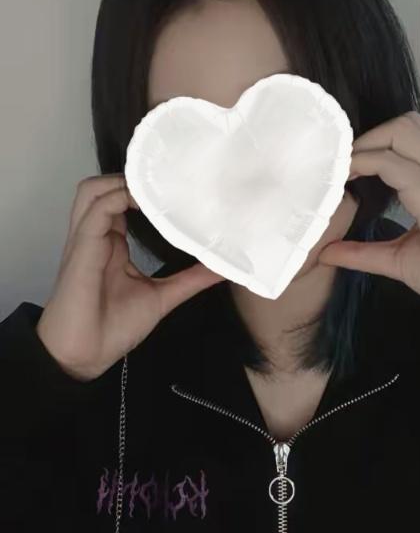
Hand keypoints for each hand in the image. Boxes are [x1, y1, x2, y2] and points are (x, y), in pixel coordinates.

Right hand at [37, 174, 224, 379]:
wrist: (85, 354)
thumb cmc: (114, 328)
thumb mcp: (162, 297)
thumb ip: (190, 280)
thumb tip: (223, 268)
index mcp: (112, 244)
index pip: (123, 203)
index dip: (145, 192)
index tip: (179, 187)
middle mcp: (98, 236)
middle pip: (103, 187)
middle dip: (130, 178)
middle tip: (166, 182)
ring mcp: (88, 239)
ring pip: (94, 190)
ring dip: (121, 182)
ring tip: (153, 189)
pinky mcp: (83, 245)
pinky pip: (97, 208)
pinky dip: (119, 197)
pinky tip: (143, 202)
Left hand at [319, 111, 419, 323]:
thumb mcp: (400, 258)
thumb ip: (364, 251)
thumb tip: (327, 252)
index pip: (412, 138)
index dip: (378, 145)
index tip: (349, 169)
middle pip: (405, 122)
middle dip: (370, 137)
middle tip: (345, 167)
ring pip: (399, 129)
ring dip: (367, 144)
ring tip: (344, 171)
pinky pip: (388, 161)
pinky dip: (362, 163)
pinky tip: (346, 179)